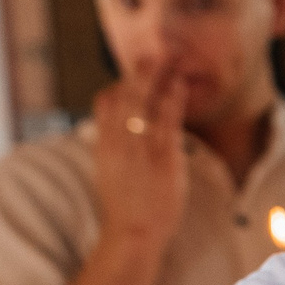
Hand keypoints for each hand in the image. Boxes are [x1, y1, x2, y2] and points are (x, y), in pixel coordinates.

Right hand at [90, 61, 187, 251]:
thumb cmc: (125, 208)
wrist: (132, 233)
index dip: (119, 87)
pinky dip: (173, 99)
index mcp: (104, 145)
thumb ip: (115, 152)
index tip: (132, 75)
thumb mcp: (111, 175)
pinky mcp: (162, 156)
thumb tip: (119, 137)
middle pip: (125, 96)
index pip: (105, 104)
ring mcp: (140, 147)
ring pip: (145, 102)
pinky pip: (167, 120)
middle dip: (138, 73)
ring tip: (168, 57)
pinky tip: (180, 84)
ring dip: (157, 77)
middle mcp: (119, 142)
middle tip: (150, 51)